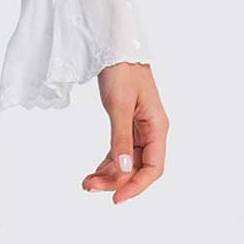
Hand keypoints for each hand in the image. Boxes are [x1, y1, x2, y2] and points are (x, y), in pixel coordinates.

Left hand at [82, 63, 167, 203]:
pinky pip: (121, 149)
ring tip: (86, 183)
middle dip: (116, 180)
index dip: (136, 186)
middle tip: (89, 186)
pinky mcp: (128, 123)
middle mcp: (152, 130)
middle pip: (139, 167)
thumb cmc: (122, 70)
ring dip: (110, 173)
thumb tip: (123, 169)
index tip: (116, 198)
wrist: (116, 45)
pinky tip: (95, 171)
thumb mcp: (118, 105)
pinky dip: (109, 161)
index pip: (153, 167)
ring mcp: (140, 127)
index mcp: (157, 127)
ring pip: (128, 160)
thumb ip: (120, 138)